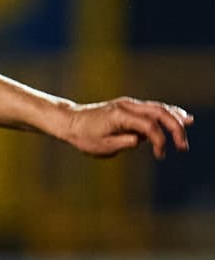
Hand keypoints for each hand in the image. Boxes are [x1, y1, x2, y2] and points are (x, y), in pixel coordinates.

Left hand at [64, 97, 192, 158]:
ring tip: (189, 123)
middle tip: (183, 146)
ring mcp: (128, 104)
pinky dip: (166, 112)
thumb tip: (141, 140)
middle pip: (159, 112)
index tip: (160, 155)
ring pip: (158, 107)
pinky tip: (179, 116)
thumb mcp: (101, 146)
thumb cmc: (83, 136)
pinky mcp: (128, 107)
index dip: (159, 140)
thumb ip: (123, 142)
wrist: (70, 121)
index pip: (148, 126)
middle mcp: (126, 106)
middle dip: (175, 127)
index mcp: (120, 116)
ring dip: (175, 116)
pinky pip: (152, 108)